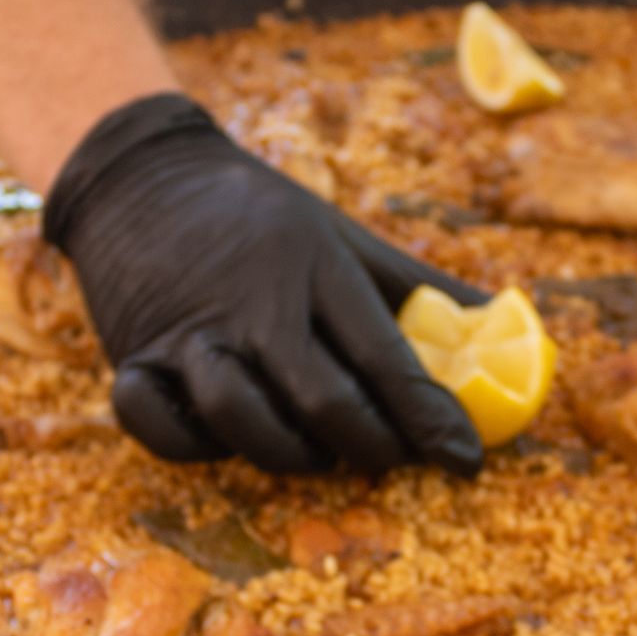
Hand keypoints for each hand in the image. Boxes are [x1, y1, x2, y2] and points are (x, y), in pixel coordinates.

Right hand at [43, 94, 484, 476]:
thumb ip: (416, 285)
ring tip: (315, 452)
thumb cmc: (260, 217)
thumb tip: (504, 318)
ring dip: (287, 453)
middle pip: (319, 398)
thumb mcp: (340, 233)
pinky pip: (154, 425)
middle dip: (369, 444)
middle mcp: (249, 300)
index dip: (430, 415)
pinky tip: (227, 442)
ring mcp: (186, 331)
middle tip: (391, 458)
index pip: (382, 354)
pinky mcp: (132, 354)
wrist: (142, 176)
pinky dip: (193, 447)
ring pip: (239, 419)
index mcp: (311, 263)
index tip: (466, 459)